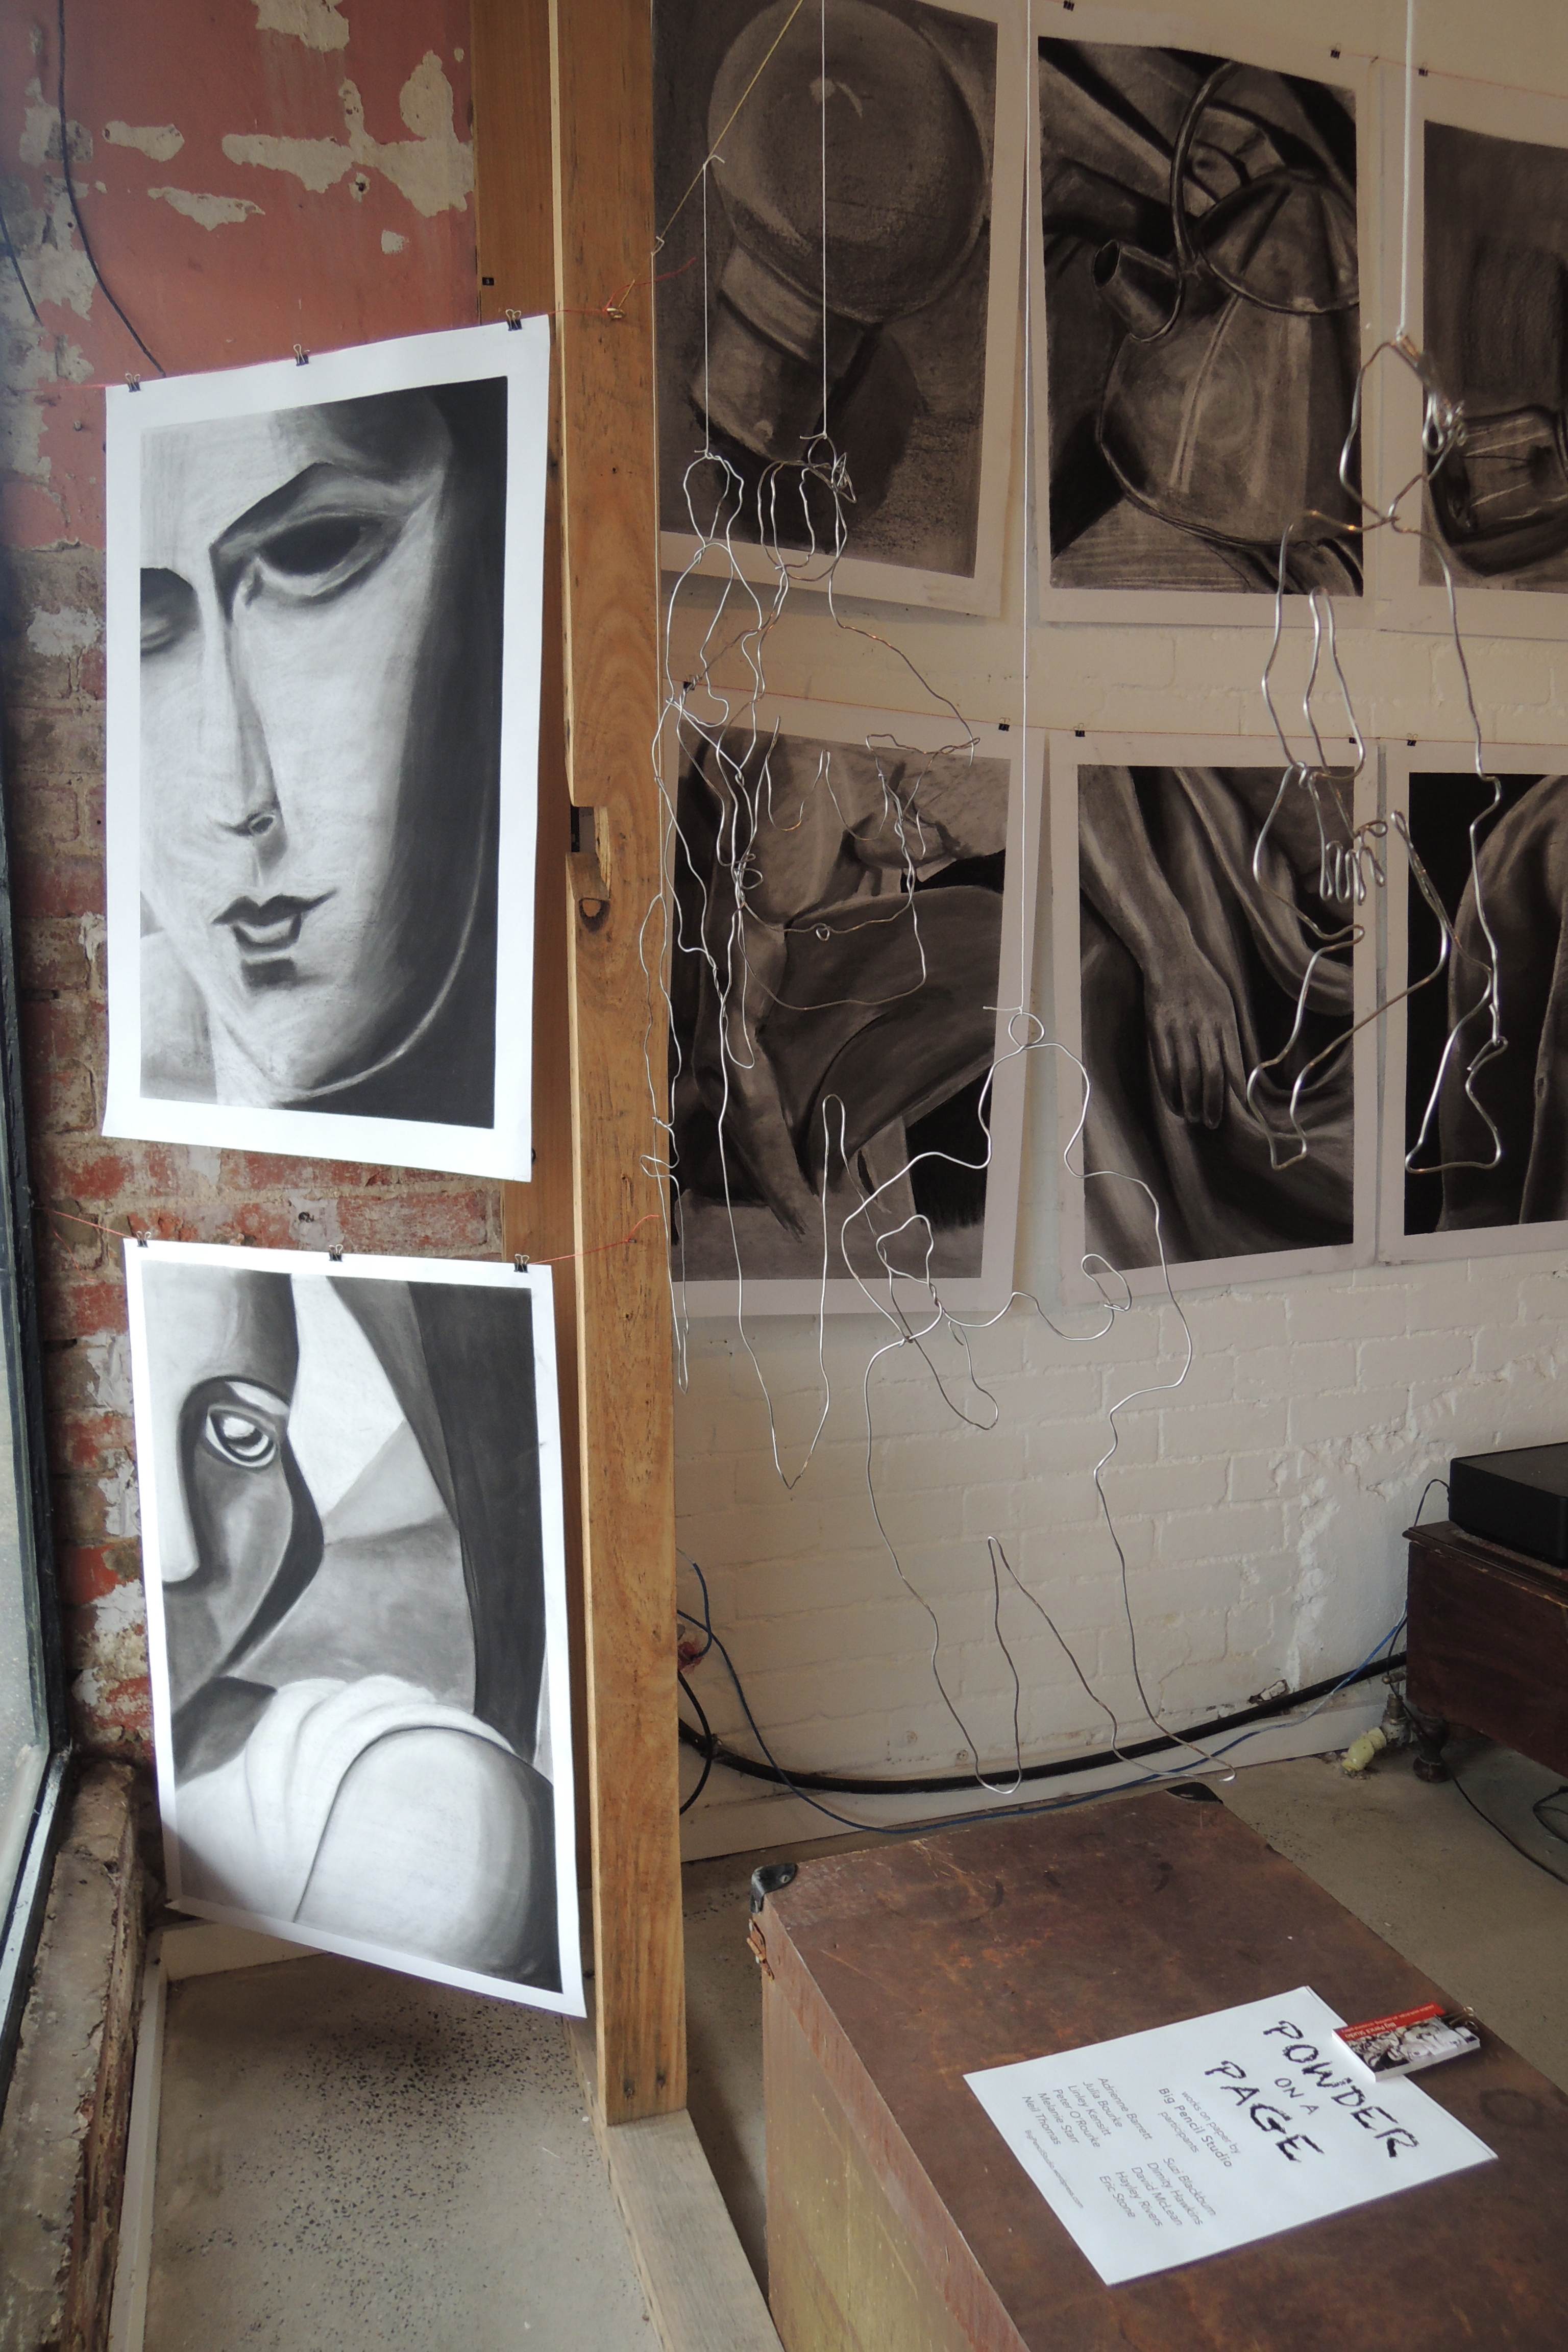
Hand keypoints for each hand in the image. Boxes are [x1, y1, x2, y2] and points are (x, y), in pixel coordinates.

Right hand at [1144, 952, 1244, 1128]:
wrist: (1171, 956)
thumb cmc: (1202, 980)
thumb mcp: (1226, 1002)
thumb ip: (1229, 1034)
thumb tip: (1237, 1069)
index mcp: (1225, 1021)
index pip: (1234, 1064)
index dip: (1238, 1091)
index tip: (1243, 1112)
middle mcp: (1204, 1027)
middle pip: (1212, 1074)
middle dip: (1213, 1104)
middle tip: (1213, 1122)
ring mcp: (1180, 1029)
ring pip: (1188, 1075)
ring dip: (1191, 1102)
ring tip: (1193, 1117)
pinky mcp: (1158, 1031)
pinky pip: (1164, 1067)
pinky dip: (1170, 1090)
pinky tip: (1174, 1103)